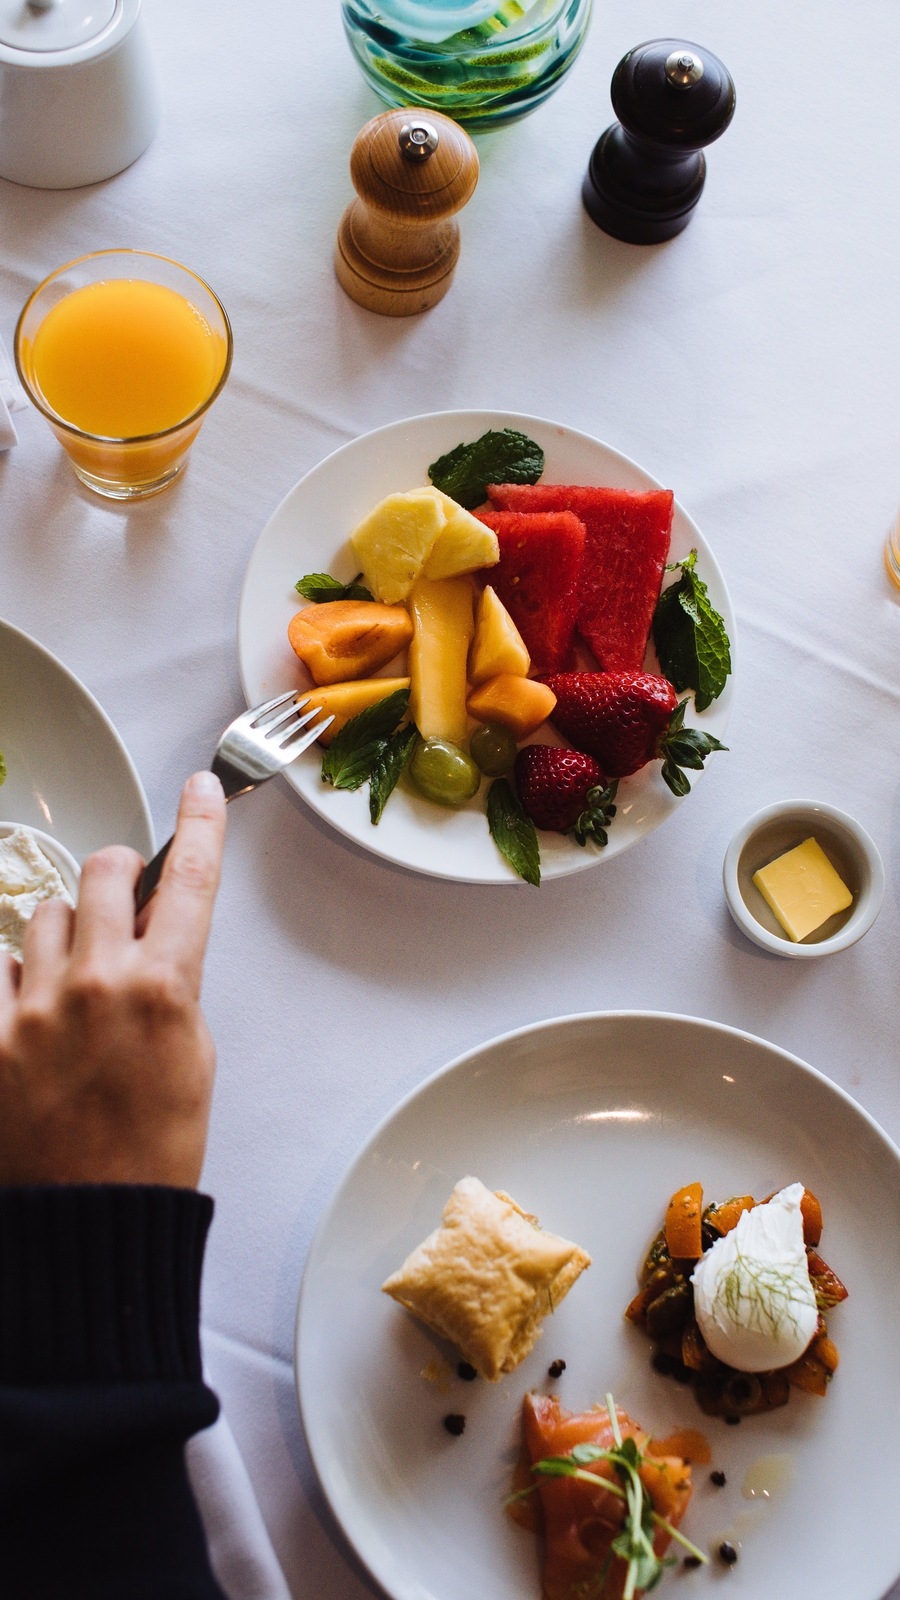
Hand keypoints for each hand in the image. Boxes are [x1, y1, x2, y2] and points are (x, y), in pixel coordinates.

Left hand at [0, 771, 225, 1188]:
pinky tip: (30, 1018)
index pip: (189, 880)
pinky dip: (13, 982)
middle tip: (119, 898)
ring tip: (69, 986)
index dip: (199, 825)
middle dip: (115, 875)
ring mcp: (34, 1008)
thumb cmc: (152, 1149)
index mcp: (165, 990)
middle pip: (102, 873)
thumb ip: (175, 984)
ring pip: (41, 915)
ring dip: (60, 935)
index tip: (201, 790)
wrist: (89, 1220)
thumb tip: (156, 936)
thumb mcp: (192, 1057)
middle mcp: (97, 985)